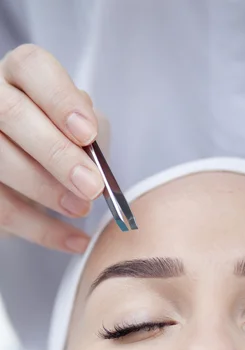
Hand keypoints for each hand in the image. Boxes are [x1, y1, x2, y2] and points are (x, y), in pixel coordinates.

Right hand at [0, 44, 104, 252]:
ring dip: (45, 191)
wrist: (38, 172)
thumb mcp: (84, 129)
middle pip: (11, 115)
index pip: (33, 68)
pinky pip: (2, 209)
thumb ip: (90, 131)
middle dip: (56, 154)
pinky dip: (42, 230)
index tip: (88, 135)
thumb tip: (91, 151)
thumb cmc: (66, 142)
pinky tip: (75, 241)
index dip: (60, 100)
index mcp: (21, 75)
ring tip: (81, 209)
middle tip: (91, 186)